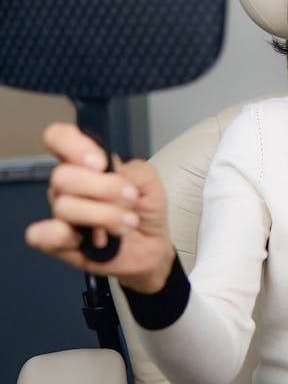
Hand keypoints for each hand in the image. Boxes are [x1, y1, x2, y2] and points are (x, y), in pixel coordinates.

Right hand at [25, 123, 174, 292]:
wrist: (152, 245)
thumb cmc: (144, 209)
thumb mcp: (149, 182)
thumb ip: (132, 169)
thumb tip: (112, 170)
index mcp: (86, 163)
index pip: (59, 138)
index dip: (73, 144)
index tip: (100, 162)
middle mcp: (69, 185)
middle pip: (62, 175)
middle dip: (103, 188)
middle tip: (129, 198)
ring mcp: (61, 213)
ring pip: (64, 206)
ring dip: (104, 216)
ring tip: (127, 223)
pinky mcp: (57, 242)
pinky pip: (40, 235)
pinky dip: (67, 237)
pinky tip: (91, 241)